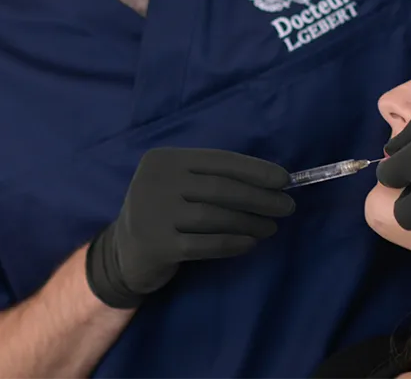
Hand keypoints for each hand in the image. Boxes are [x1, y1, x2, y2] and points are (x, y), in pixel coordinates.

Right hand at [85, 147, 294, 307]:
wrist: (123, 252)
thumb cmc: (163, 212)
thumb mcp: (177, 183)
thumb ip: (210, 177)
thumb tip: (269, 181)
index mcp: (165, 159)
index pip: (219, 160)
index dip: (255, 170)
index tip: (284, 181)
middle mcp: (157, 181)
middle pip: (220, 188)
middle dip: (260, 197)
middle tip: (287, 207)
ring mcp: (154, 214)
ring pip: (214, 216)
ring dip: (250, 222)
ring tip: (271, 227)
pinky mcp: (158, 245)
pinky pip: (205, 244)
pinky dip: (232, 243)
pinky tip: (250, 244)